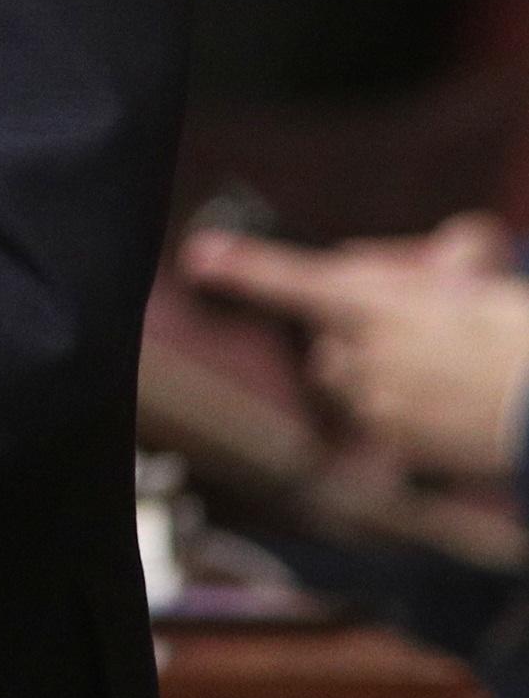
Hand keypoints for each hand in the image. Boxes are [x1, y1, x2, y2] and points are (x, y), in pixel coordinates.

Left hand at [185, 224, 528, 480]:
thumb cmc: (519, 326)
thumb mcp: (475, 269)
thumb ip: (415, 264)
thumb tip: (385, 261)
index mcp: (380, 300)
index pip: (296, 279)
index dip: (246, 267)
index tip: (201, 255)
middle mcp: (366, 351)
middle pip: (326, 342)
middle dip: (353, 337)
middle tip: (413, 334)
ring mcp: (376, 400)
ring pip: (349, 384)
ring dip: (375, 375)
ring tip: (439, 372)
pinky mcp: (395, 442)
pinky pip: (376, 421)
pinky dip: (399, 412)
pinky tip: (443, 403)